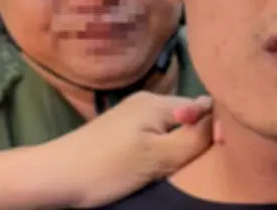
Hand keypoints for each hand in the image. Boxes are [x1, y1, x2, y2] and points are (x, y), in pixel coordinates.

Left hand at [48, 92, 213, 207]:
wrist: (52, 177)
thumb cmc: (107, 168)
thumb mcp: (158, 157)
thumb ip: (195, 137)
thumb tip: (224, 120)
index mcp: (159, 102)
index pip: (205, 106)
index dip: (218, 126)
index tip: (220, 150)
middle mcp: (148, 100)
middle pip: (190, 113)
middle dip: (200, 133)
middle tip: (198, 161)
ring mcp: (133, 112)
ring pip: (174, 123)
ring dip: (182, 141)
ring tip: (180, 163)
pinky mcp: (122, 127)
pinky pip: (158, 130)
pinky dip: (166, 143)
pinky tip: (160, 160)